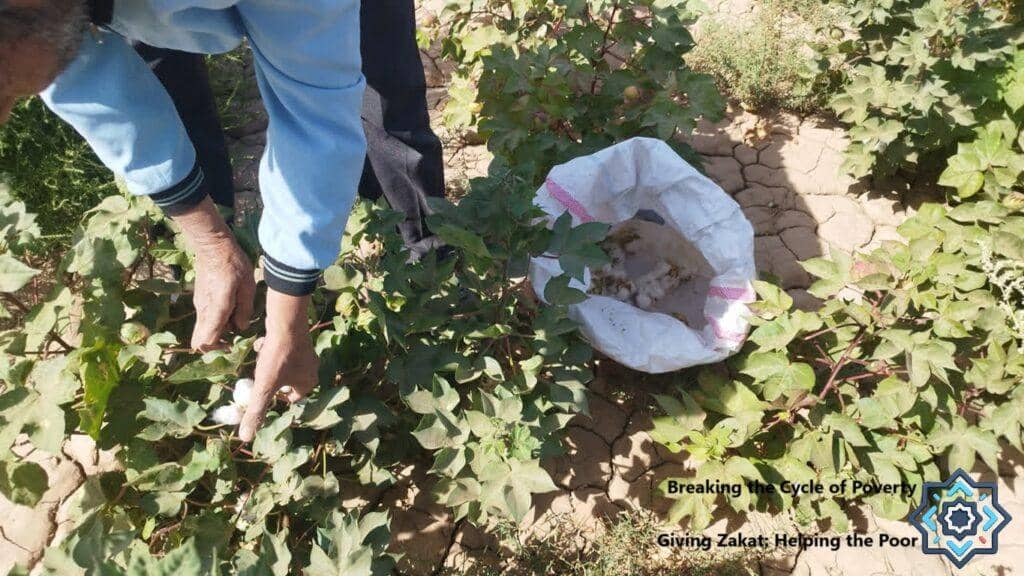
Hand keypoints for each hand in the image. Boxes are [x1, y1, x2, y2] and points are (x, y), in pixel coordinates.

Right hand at [173, 198, 255, 350]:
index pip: (205, 342)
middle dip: (216, 344)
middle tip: (234, 337)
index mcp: (216, 310)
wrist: (213, 246)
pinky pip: (206, 318)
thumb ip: (244, 309)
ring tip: (237, 318)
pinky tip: (232, 308)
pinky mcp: (200, 299)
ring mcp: (200, 305)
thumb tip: (240, 328)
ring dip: (218, 331)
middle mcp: (204, 311)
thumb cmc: (233, 264)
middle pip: (200, 341)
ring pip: (203, 329)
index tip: (232, 345)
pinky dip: (216, 320)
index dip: (217, 349)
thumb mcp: (247, 286)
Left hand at [239, 291, 318, 441]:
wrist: (286, 324)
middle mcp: (312, 369)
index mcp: (308, 384)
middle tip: (260, 375)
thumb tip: (246, 437)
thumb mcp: (264, 387)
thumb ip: (256, 411)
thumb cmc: (278, 358)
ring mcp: (308, 353)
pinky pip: (286, 351)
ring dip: (272, 365)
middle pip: (288, 382)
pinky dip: (275, 351)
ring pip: (286, 366)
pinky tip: (264, 345)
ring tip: (262, 360)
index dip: (274, 396)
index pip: (292, 399)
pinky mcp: (301, 340)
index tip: (262, 390)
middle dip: (273, 380)